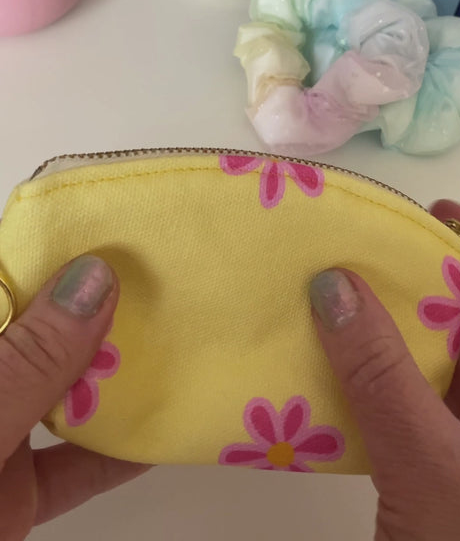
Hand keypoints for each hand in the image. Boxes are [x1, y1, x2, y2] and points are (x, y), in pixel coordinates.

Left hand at [0, 256, 149, 540]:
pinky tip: (158, 435)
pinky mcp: (6, 502)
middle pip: (35, 337)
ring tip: (172, 344)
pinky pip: (67, 468)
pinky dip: (111, 456)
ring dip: (109, 385)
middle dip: (93, 312)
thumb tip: (95, 275)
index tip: (115, 229)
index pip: (2, 283)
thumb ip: (26, 361)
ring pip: (54, 399)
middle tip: (161, 279)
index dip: (51, 253)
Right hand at [310, 201, 459, 540]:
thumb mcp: (435, 468)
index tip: (434, 214)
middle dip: (414, 291)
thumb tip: (333, 286)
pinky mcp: (442, 474)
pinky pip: (405, 411)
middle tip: (356, 251)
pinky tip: (324, 363)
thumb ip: (380, 377)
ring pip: (428, 371)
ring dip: (380, 339)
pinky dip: (368, 387)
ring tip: (327, 297)